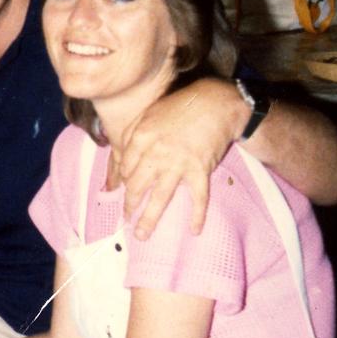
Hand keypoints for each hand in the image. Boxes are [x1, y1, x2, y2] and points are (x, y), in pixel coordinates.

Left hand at [118, 79, 245, 238]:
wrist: (215, 103)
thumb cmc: (179, 106)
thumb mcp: (149, 113)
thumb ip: (132, 134)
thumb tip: (120, 158)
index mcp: (141, 137)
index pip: (124, 167)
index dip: (123, 180)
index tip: (124, 189)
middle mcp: (156, 153)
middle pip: (136, 186)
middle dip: (129, 205)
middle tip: (125, 218)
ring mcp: (178, 164)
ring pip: (160, 197)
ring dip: (149, 219)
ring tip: (141, 235)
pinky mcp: (199, 170)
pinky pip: (198, 198)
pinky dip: (198, 215)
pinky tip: (195, 230)